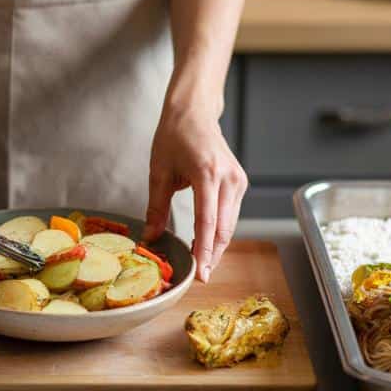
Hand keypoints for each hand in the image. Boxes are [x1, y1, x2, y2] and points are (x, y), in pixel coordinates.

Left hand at [142, 92, 247, 282]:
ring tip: (201, 265)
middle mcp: (228, 178)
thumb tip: (150, 238)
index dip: (203, 250)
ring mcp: (238, 181)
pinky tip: (206, 244)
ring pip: (230, 224)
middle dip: (212, 255)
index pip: (208, 222)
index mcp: (206, 173)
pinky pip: (231, 214)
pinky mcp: (240, 183)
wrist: (194, 112)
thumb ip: (156, 207)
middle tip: (200, 278)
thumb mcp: (158, 171)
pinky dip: (219, 232)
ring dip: (216, 246)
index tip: (200, 272)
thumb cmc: (174, 136)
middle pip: (224, 228)